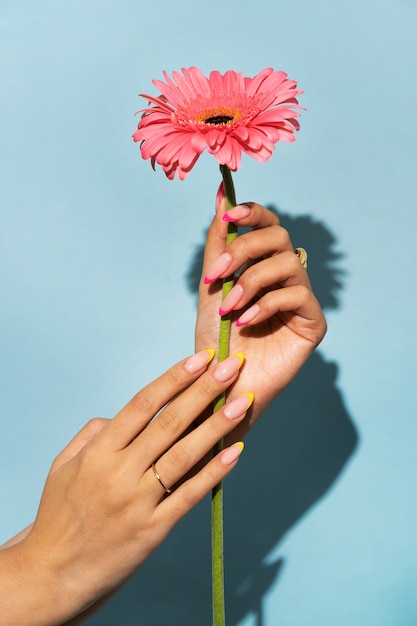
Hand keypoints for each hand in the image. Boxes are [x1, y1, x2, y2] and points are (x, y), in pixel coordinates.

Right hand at [1, 351, 250, 625]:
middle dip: (204, 391)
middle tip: (233, 366)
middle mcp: (120, 472)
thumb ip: (93, 434)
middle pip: (169, 423)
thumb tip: (124, 415)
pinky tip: (235, 452)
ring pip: (184, 455)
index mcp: (99, 452)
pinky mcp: (154, 529)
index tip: (202, 358)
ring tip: (242, 401)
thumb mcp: (63, 466)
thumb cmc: (59, 514)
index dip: (175, 378)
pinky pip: (189, 496)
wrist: (54, 572)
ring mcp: (138, 502)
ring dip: (216, 426)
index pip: (143, 405)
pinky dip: (214, 473)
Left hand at [195, 188, 326, 435]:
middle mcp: (285, 277)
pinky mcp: (313, 322)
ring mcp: (301, 298)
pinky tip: (246, 322)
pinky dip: (266, 304)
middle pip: (278, 237)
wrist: (221, 383)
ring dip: (251, 281)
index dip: (253, 213)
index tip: (230, 214)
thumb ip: (218, 244)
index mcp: (262, 265)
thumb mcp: (211, 285)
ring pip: (287, 263)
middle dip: (244, 250)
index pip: (268, 224)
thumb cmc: (215, 337)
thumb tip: (220, 196)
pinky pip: (296, 295)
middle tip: (217, 276)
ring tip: (228, 307)